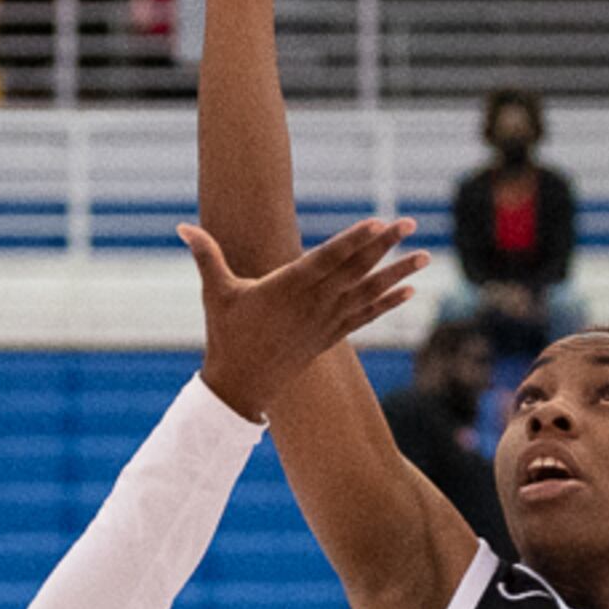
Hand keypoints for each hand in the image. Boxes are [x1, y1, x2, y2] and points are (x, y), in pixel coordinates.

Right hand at [183, 216, 428, 422]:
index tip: (378, 224)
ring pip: (368, 292)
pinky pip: (365, 316)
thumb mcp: (215, 293)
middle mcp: (313, 303)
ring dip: (398, 273)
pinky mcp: (330, 336)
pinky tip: (409, 291)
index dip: (354, 241)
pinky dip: (387, 303)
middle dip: (385, 245)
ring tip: (426, 256)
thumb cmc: (226, 335)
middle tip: (410, 222)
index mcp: (287, 287)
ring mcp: (326, 321)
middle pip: (356, 269)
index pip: (328, 259)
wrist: (241, 386)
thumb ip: (205, 255)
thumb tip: (182, 226)